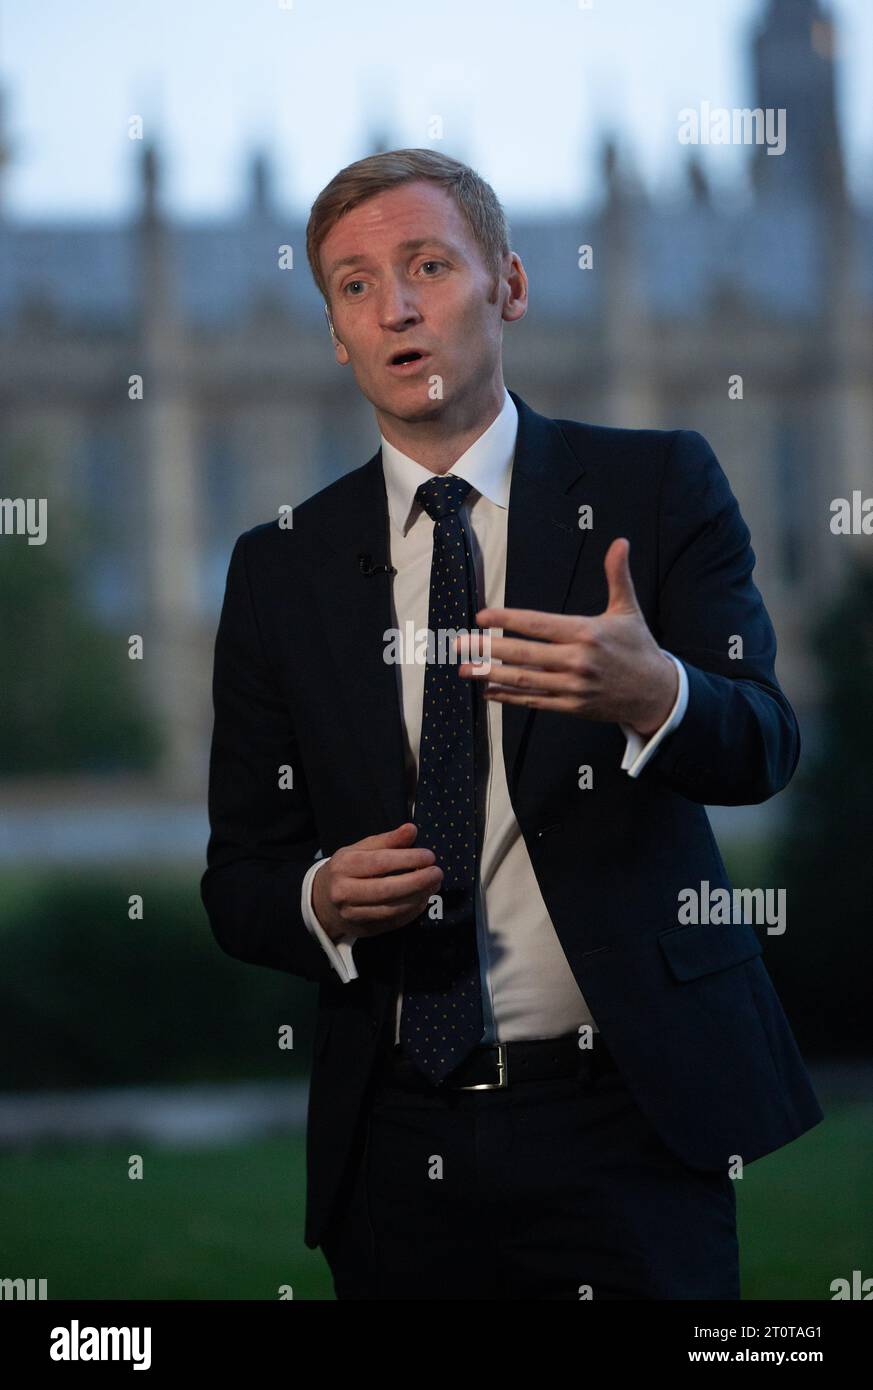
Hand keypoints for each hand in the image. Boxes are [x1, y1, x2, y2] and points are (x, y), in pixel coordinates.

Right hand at [311, 822, 442, 942]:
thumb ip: (387, 840)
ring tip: (433, 885)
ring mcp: (352, 914)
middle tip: (437, 873)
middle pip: (386, 889)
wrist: (322, 901)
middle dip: (417, 881)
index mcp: (344, 866)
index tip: (429, 856)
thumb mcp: (360, 849)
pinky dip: (411, 912)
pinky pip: (392, 923)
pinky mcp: (363, 930)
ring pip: (391, 909)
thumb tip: (411, 829)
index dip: (407, 859)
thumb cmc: (347, 870)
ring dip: (418, 898)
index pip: (379, 862)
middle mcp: (344, 892)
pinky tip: (422, 900)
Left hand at [458, 537, 677, 735]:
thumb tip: (620, 542)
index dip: (507, 620)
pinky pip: (535, 701)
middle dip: (488, 650)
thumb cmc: (638, 647)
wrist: (656, 693)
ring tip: (465, 669)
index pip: (539, 624)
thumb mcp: (628, 609)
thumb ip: (618, 576)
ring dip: (491, 675)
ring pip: (525, 681)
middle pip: (525, 655)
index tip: (482, 616)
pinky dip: (510, 698)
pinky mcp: (572, 707)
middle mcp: (578, 660)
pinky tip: (488, 691)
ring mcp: (573, 687)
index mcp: (586, 632)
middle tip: (459, 645)